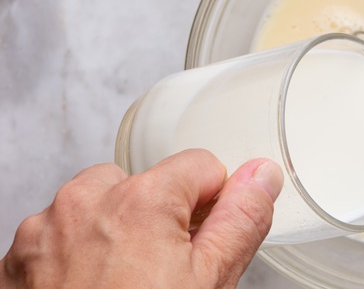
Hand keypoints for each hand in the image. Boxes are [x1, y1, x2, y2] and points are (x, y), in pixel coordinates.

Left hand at [0, 149, 283, 287]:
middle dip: (160, 217)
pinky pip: (61, 234)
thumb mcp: (210, 281)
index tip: (203, 242)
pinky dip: (78, 253)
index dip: (213, 205)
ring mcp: (45, 231)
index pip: (200, 166)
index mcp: (140, 200)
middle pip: (145, 183)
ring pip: (99, 205)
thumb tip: (261, 176)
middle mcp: (84, 203)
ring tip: (127, 283)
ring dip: (116, 231)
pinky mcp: (20, 259)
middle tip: (165, 272)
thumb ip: (241, 219)